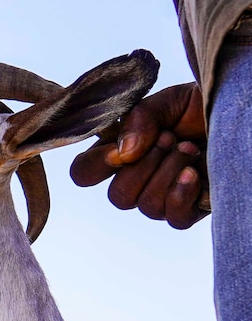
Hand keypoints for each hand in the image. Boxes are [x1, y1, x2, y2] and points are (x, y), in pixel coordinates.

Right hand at [69, 82, 207, 228]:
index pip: (84, 173)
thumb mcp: (166, 101)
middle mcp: (136, 179)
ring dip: (168, 173)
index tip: (120, 150)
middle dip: (144, 167)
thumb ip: (139, 120)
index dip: (97, 166)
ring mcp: (163, 197)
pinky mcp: (191, 209)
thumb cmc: (202, 106)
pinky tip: (194, 173)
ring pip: (146, 206)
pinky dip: (182, 195)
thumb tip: (124, 153)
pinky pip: (174, 218)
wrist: (242, 113)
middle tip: (170, 138)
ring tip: (189, 148)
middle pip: (117, 197)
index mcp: (119, 152)